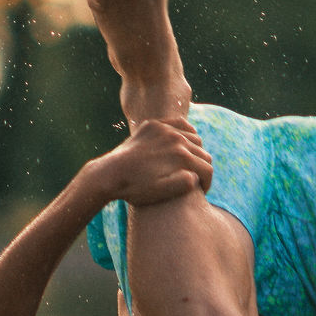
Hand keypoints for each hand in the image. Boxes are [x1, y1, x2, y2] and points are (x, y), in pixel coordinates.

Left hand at [97, 116, 211, 208]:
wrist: (109, 174)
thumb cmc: (136, 188)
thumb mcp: (161, 192)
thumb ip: (184, 184)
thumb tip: (196, 175)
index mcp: (180, 156)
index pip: (207, 169)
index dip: (206, 183)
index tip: (201, 192)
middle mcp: (175, 138)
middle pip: (203, 154)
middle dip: (202, 169)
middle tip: (196, 180)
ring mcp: (164, 128)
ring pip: (195, 138)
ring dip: (195, 152)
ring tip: (189, 165)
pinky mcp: (153, 124)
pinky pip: (179, 123)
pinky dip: (185, 132)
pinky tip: (183, 143)